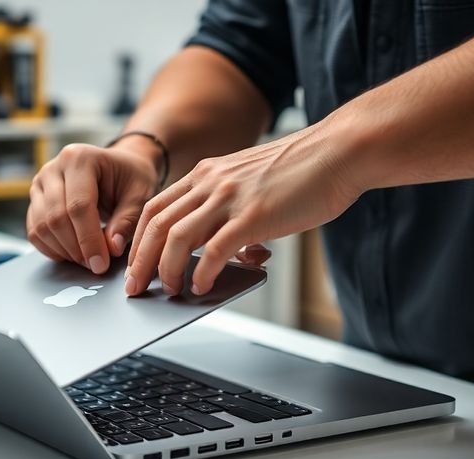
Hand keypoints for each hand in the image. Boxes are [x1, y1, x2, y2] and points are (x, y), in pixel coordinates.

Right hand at [27, 142, 160, 273]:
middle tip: (97, 266)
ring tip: (88, 259)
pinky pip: (34, 232)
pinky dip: (52, 249)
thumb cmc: (130, 178)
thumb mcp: (140, 195)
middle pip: (56, 217)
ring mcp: (39, 184)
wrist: (117, 167)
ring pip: (41, 227)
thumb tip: (111, 248)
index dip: (89, 239)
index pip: (78, 205)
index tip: (101, 264)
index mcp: (80, 158)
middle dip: (77, 248)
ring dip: (64, 251)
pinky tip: (74, 253)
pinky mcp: (35, 201)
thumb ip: (127, 221)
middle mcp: (53, 168)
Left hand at [125, 123, 361, 295]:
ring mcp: (231, 197)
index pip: (155, 207)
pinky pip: (214, 249)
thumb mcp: (252, 183)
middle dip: (139, 261)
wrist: (340, 152)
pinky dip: (202, 272)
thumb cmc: (303, 171)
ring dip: (165, 270)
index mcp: (207, 173)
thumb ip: (232, 211)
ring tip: (168, 291)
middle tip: (134, 288)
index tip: (133, 264)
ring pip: (177, 237)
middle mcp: (211, 182)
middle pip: (156, 224)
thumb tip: (228, 251)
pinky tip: (201, 286)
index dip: (138, 239)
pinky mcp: (254, 215)